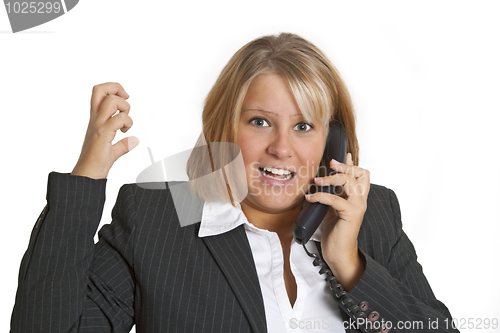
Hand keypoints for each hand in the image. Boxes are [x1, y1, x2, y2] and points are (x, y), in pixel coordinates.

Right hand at [71, 82, 138, 178]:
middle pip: (100, 90)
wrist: (87, 174)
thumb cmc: (95, 162)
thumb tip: (134, 141)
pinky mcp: (102, 135)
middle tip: (126, 101)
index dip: (113, 88)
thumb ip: (123, 145)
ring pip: (110, 101)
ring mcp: (98, 126)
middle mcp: (96, 119)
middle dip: (117, 89)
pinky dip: (127, 122)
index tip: (124, 97)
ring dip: (124, 107)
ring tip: (125, 121)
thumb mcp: (112, 151)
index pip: (99, 92)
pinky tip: (124, 131)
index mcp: (96, 119)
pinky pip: (118, 120)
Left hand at [305, 153, 369, 289]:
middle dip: (344, 166)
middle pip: (359, 173)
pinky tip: (310, 198)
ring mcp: (357, 207)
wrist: (338, 254)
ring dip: (331, 179)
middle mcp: (360, 200)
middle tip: (330, 165)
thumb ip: (329, 197)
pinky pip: (335, 199)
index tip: (340, 156)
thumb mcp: (330, 210)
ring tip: (316, 181)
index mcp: (357, 198)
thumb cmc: (334, 233)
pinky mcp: (350, 214)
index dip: (351, 164)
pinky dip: (320, 196)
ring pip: (349, 182)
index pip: (361, 175)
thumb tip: (318, 184)